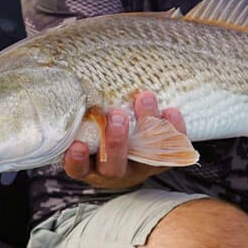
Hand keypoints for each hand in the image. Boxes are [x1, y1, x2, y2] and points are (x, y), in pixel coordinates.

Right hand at [62, 91, 185, 189]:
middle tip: (117, 116)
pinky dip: (174, 131)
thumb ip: (80, 111)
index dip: (77, 160)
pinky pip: (171, 151)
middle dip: (116, 141)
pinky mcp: (160, 161)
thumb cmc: (95, 129)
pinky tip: (171, 111)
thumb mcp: (84, 124)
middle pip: (113, 166)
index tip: (77, 145)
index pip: (78, 169)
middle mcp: (112, 172)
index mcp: (88, 166)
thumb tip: (74, 75)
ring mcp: (138, 169)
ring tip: (144, 99)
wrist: (127, 147)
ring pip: (144, 157)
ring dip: (146, 128)